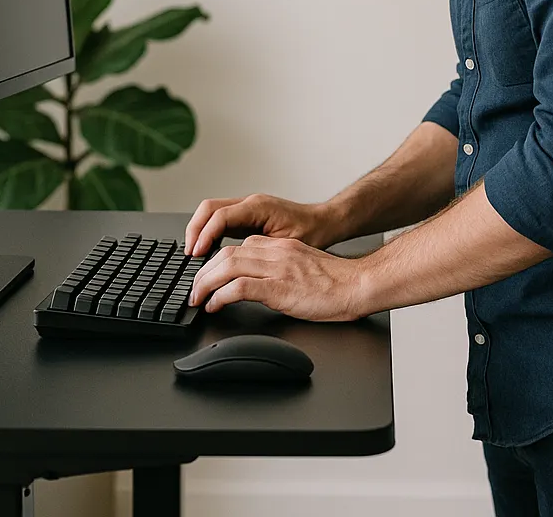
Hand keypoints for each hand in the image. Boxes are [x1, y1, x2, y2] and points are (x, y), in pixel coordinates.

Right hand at [183, 193, 334, 256]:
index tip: (196, 253)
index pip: (220, 216)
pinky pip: (220, 219)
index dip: (204, 235)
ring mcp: (248, 208)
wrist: (326, 223)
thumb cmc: (313, 233)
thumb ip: (262, 252)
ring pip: (211, 211)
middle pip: (209, 208)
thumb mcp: (287, 246)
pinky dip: (209, 232)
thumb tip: (238, 265)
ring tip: (193, 253)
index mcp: (258, 207)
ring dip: (199, 230)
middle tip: (189, 254)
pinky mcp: (247, 216)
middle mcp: (250, 203)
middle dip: (194, 230)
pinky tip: (207, 248)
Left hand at [188, 235, 369, 321]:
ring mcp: (276, 268)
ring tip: (198, 298)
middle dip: (204, 272)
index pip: (238, 247)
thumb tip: (258, 285)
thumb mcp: (302, 267)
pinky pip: (239, 287)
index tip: (208, 277)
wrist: (357, 286)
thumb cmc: (335, 283)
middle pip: (226, 253)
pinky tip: (215, 306)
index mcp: (280, 247)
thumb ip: (280, 269)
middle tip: (195, 289)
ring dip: (206, 283)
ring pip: (227, 266)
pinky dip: (221, 296)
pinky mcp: (278, 287)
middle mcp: (275, 252)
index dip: (216, 262)